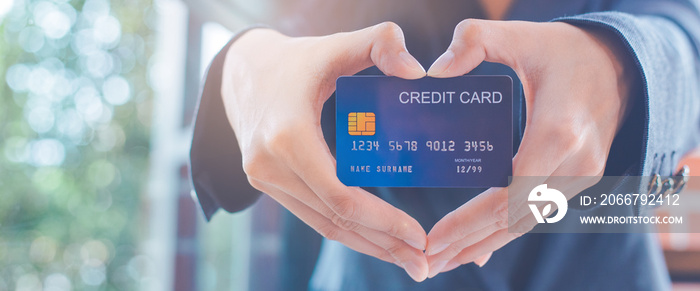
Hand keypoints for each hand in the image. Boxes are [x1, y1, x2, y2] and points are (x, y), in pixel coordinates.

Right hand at [221, 23, 430, 280]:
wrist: (243, 74)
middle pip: (335, 220)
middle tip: (425, 265)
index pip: (341, 197)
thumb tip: (416, 72)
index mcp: (288, 137)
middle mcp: (270, 166)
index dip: (383, 222)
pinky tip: (374, 240)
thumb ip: (379, 43)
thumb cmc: (297, 61)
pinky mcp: (267, 185)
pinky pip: (312, 215)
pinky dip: (346, 231)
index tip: (420, 236)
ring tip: (406, 260)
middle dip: (383, 245)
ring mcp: (265, 180)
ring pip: (322, 225)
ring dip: (367, 246)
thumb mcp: (336, 45)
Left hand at [424, 19, 634, 276]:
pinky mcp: (577, 181)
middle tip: (426, 260)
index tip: (434, 238)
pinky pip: (535, 214)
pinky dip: (504, 233)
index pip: (510, 194)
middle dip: (468, 242)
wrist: (620, 67)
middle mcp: (574, 164)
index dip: (470, 221)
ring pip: (524, 223)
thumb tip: (436, 73)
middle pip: (514, 218)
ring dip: (483, 245)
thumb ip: (475, 40)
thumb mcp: (521, 35)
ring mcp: (579, 177)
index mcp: (557, 133)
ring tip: (442, 262)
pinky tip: (477, 252)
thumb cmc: (567, 52)